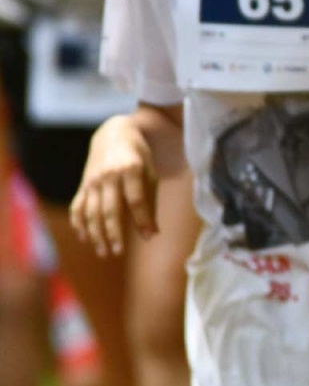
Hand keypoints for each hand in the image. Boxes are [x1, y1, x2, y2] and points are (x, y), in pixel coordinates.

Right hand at [70, 116, 157, 257]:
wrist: (113, 133)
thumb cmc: (139, 156)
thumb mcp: (150, 173)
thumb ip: (150, 201)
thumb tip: (153, 233)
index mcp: (131, 169)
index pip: (136, 199)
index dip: (142, 219)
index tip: (149, 236)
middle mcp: (109, 175)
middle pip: (110, 208)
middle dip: (113, 233)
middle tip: (118, 252)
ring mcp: (93, 180)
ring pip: (91, 211)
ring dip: (96, 234)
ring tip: (104, 252)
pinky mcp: (83, 184)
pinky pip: (78, 206)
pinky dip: (79, 223)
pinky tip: (85, 238)